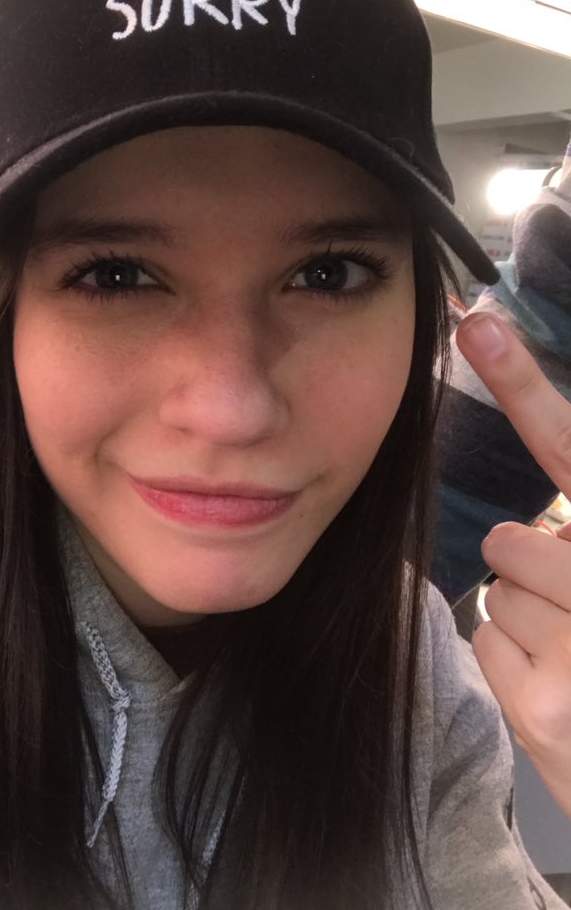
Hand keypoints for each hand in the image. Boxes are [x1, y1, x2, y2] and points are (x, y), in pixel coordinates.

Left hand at [456, 311, 570, 817]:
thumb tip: (540, 528)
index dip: (520, 384)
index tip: (474, 323)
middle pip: (512, 543)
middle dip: (538, 573)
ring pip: (496, 593)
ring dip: (530, 623)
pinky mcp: (544, 711)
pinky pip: (486, 641)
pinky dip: (515, 664)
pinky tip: (563, 695)